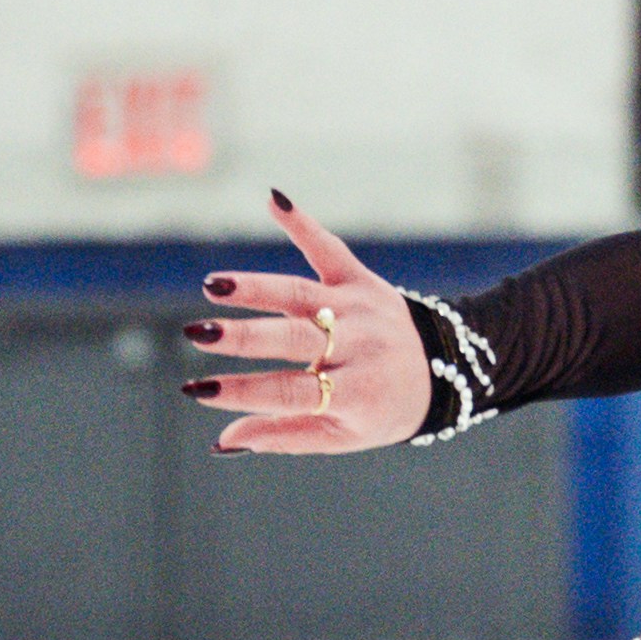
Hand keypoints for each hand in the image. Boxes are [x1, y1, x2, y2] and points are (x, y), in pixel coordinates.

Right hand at [180, 194, 428, 454]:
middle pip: (294, 339)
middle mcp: (359, 346)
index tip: (196, 390)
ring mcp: (360, 308)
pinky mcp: (362, 279)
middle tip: (199, 333)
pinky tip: (274, 199)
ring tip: (213, 284)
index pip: (291, 393)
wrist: (443, 372)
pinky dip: (303, 224)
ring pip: (302, 294)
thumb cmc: (379, 411)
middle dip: (244, 337)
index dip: (242, 392)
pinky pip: (330, 248)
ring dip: (256, 287)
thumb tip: (223, 440)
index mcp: (355, 393)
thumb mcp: (340, 436)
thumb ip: (283, 436)